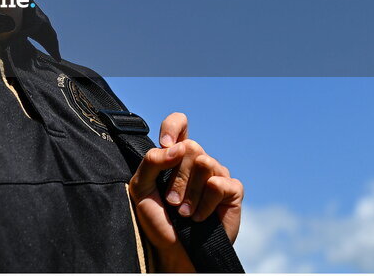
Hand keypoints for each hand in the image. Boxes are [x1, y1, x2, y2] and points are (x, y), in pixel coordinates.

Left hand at [127, 112, 242, 272]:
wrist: (174, 250)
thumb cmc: (157, 219)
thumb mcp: (140, 188)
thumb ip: (151, 161)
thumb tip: (175, 148)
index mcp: (176, 155)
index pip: (179, 123)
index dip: (174, 127)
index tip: (165, 145)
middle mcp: (198, 161)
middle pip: (191, 147)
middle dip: (177, 178)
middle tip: (171, 202)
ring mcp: (217, 174)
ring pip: (206, 163)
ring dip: (190, 193)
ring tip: (184, 212)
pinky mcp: (232, 191)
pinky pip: (219, 184)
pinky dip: (205, 204)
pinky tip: (200, 217)